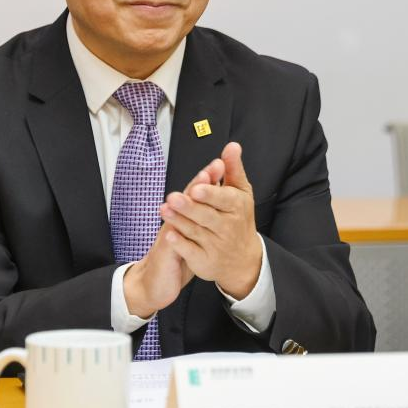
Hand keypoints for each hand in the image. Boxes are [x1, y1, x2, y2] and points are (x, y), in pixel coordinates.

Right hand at [122, 165, 216, 317]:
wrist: (155, 281)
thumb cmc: (176, 257)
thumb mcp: (192, 236)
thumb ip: (202, 216)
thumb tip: (215, 199)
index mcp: (184, 217)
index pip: (197, 194)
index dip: (208, 180)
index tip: (219, 165)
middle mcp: (174, 222)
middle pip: (187, 198)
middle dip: (199, 183)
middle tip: (211, 169)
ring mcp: (168, 235)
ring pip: (176, 215)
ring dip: (184, 203)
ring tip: (195, 189)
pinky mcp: (166, 253)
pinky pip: (170, 243)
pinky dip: (173, 236)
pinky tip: (173, 229)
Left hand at [159, 142, 261, 299]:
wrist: (243, 259)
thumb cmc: (239, 219)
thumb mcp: (240, 193)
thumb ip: (233, 170)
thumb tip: (232, 146)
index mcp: (237, 207)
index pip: (224, 199)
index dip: (210, 194)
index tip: (196, 188)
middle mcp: (228, 227)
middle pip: (207, 216)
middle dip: (189, 207)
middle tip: (172, 197)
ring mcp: (216, 246)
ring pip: (195, 232)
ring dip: (179, 221)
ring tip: (164, 209)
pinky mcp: (205, 261)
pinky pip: (191, 252)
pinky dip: (180, 244)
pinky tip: (169, 235)